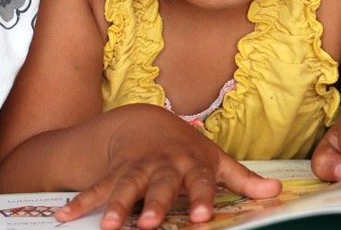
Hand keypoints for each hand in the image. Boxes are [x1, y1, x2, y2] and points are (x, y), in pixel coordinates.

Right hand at [53, 105, 280, 229]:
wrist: (144, 121)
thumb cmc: (187, 149)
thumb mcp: (215, 160)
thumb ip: (242, 179)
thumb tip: (276, 192)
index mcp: (191, 163)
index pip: (199, 181)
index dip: (200, 198)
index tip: (202, 216)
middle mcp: (163, 165)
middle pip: (159, 186)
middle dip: (154, 203)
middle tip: (148, 224)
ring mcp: (136, 168)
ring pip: (125, 187)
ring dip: (116, 206)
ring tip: (108, 227)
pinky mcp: (112, 172)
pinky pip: (96, 188)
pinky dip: (80, 202)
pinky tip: (65, 215)